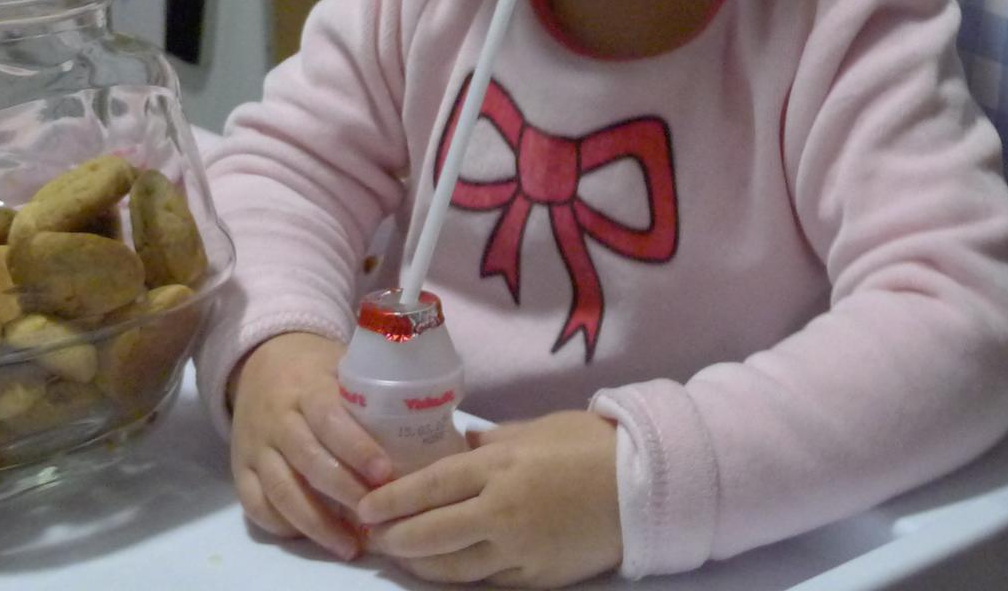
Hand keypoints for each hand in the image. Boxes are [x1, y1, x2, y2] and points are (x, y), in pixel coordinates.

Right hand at [228, 331, 396, 560]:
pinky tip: (311, 537)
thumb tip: (430, 422)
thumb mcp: (342, 367)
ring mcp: (256, 446)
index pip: (330, 419)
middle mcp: (277, 419)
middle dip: (343, 492)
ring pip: (281, 490)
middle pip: (307, 461)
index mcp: (307, 388)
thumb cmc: (316, 369)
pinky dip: (281, 525)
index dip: (357, 448)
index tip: (386, 473)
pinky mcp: (238, 468)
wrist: (260, 362)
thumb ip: (372, 393)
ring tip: (350, 546)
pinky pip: (255, 504)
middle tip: (376, 516)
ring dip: (316, 523)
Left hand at [357, 410, 621, 586]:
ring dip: (418, 565)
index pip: (429, 487)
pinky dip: (457, 578)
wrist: (644, 483)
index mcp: (499, 467)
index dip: (390, 500)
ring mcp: (519, 551)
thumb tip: (450, 452)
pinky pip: (485, 583)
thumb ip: (486, 444)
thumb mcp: (530, 430)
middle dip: (394, 539)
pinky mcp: (535, 579)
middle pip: (431, 534)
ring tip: (397, 557)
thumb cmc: (586, 444)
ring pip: (452, 568)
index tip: (363, 507)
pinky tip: (440, 572)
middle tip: (370, 538)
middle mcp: (502, 512)